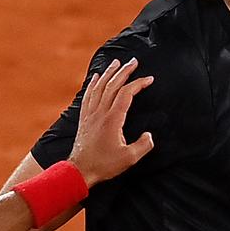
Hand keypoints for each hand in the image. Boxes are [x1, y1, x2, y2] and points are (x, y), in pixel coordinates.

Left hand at [68, 58, 154, 185]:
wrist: (80, 170)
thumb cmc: (104, 164)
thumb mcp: (129, 158)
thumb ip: (143, 145)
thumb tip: (149, 135)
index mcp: (112, 119)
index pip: (126, 94)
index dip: (138, 84)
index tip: (149, 79)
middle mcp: (100, 112)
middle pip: (112, 86)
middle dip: (124, 71)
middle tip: (133, 61)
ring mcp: (90, 114)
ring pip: (99, 87)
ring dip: (109, 73)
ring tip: (116, 62)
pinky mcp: (84, 118)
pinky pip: (88, 95)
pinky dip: (93, 84)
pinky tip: (96, 77)